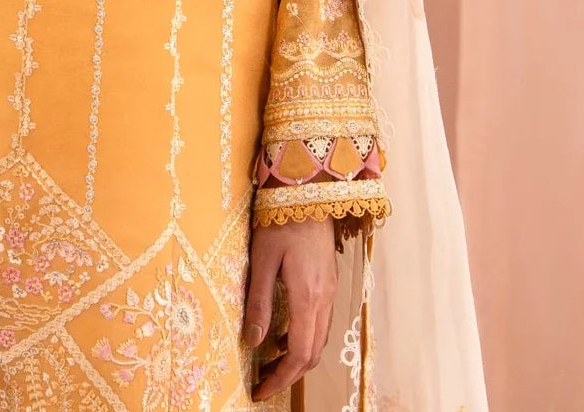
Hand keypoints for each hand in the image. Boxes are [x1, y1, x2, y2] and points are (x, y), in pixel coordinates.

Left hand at [244, 216, 337, 398]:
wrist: (309, 192)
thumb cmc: (280, 221)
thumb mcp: (262, 260)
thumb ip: (259, 301)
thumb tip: (253, 341)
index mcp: (307, 298)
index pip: (298, 354)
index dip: (280, 378)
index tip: (260, 391)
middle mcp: (324, 300)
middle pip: (312, 353)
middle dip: (289, 374)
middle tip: (264, 381)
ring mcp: (330, 291)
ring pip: (319, 340)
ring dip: (298, 357)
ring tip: (271, 361)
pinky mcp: (329, 281)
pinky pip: (321, 322)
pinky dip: (305, 337)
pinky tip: (285, 332)